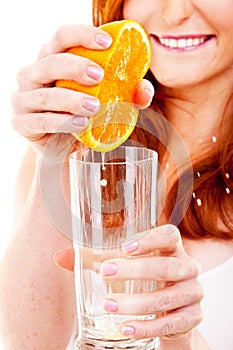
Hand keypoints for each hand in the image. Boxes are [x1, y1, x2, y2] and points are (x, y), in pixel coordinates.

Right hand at [11, 24, 153, 158]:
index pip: (61, 37)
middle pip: (50, 62)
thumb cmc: (82, 115)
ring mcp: (24, 99)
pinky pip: (41, 121)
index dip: (82, 34)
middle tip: (100, 76)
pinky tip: (82, 124)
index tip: (108, 42)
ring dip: (71, 99)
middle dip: (76, 66)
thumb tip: (143, 90)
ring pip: (46, 94)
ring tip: (95, 106)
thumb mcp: (105, 101)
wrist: (62, 148)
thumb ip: (126, 94)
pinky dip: (62, 122)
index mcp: (51, 59)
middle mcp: (33, 75)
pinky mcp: (22, 123)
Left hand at [100, 225, 203, 340]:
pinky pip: (171, 323)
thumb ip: (94, 260)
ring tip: (109, 305)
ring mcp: (193, 292)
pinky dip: (147, 327)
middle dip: (135, 270)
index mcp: (172, 248)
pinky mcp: (193, 317)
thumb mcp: (124, 266)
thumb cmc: (143, 281)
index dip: (150, 239)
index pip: (169, 235)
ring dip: (136, 303)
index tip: (125, 247)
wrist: (168, 312)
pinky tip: (126, 327)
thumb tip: (61, 256)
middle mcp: (187, 267)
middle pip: (166, 267)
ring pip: (167, 298)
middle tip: (106, 272)